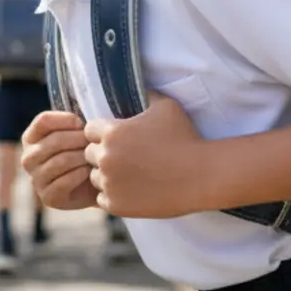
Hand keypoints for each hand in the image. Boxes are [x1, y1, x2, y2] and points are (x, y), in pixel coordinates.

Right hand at [22, 110, 97, 209]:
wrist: (94, 185)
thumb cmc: (85, 154)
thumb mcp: (78, 134)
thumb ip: (74, 124)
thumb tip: (83, 122)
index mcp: (31, 138)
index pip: (43, 121)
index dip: (65, 120)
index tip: (82, 124)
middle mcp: (28, 158)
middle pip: (54, 141)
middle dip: (79, 140)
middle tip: (95, 142)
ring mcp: (35, 179)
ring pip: (60, 161)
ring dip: (82, 158)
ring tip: (94, 157)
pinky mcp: (47, 197)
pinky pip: (64, 182)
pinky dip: (80, 175)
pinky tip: (89, 172)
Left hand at [83, 93, 205, 218]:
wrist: (201, 175)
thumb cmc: (185, 137)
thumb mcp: (166, 106)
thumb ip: (146, 94)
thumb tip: (138, 85)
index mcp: (112, 133)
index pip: (89, 130)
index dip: (103, 133)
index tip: (119, 137)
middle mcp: (106, 158)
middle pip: (89, 154)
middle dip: (103, 153)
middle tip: (125, 157)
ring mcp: (110, 184)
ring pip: (95, 177)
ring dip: (107, 175)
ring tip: (130, 174)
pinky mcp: (116, 205)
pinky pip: (102, 199)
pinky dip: (114, 196)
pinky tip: (132, 190)